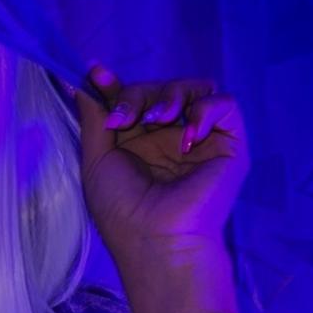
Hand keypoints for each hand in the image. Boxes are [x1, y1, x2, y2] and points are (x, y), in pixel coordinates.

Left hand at [74, 64, 249, 267]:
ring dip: (171, 95)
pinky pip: (226, 105)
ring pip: (194, 88)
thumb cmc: (123, 211)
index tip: (96, 73)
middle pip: (159, 88)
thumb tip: (83, 83)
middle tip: (123, 118)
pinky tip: (187, 137)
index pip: (132, 99)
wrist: (157, 240)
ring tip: (156, 120)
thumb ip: (94, 119)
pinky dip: (205, 111)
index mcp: (139, 143)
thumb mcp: (97, 161)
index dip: (116, 84)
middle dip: (137, 94)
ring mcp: (200, 140)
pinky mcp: (229, 145)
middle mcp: (169, 138)